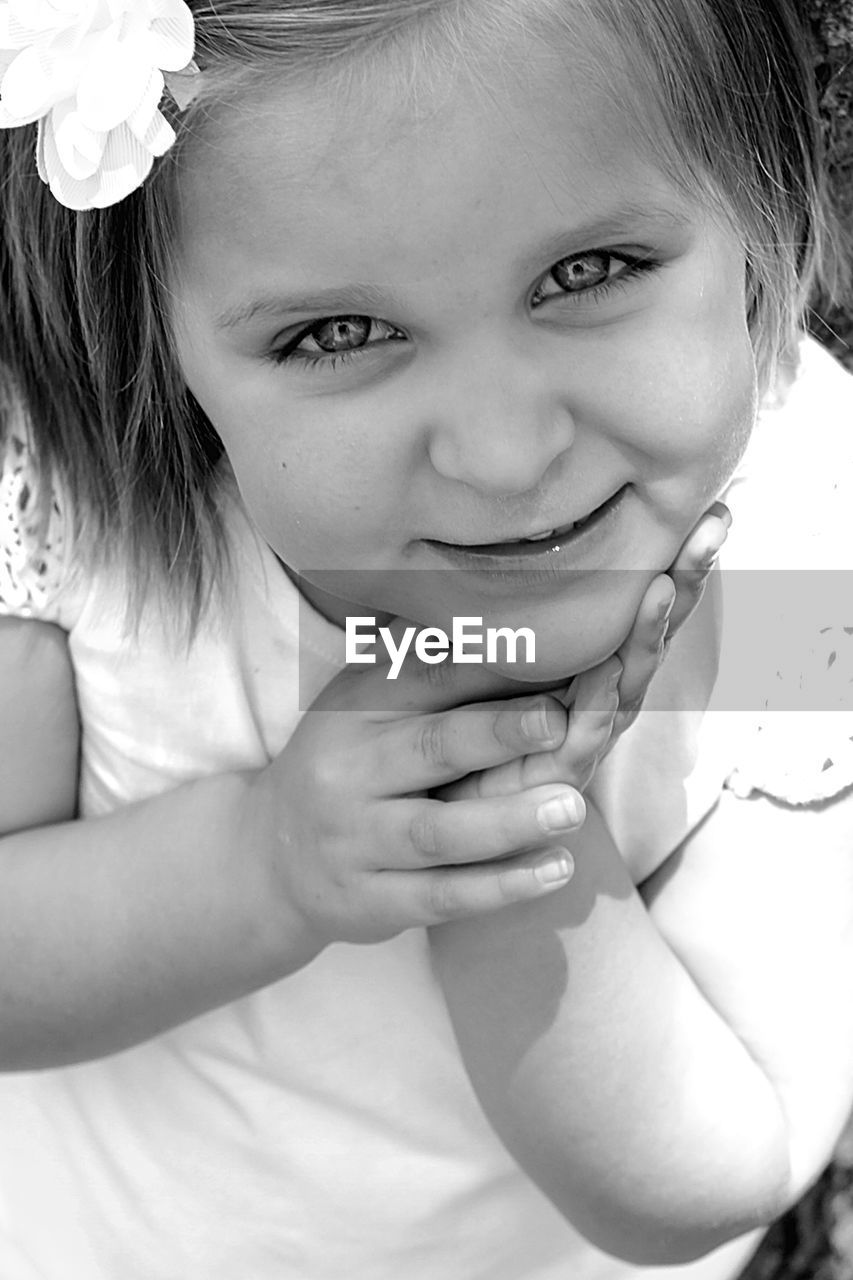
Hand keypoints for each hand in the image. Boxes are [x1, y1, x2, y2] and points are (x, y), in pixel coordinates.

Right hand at [250, 655, 583, 948]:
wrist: (270, 857)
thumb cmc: (343, 763)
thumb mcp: (362, 703)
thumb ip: (425, 668)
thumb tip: (511, 615)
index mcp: (359, 708)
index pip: (428, 677)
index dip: (493, 668)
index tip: (559, 658)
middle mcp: (352, 771)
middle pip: (433, 748)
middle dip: (501, 735)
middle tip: (563, 724)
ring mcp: (358, 841)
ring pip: (438, 833)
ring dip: (509, 821)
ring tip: (572, 807)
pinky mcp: (371, 902)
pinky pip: (441, 895)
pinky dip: (500, 886)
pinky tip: (554, 869)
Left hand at [440, 502, 730, 799]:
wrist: (431, 788)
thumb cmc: (455, 704)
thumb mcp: (470, 634)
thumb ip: (490, 594)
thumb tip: (483, 519)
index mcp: (594, 646)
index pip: (644, 593)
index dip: (676, 552)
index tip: (708, 505)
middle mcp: (605, 684)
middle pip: (657, 625)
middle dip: (687, 576)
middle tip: (714, 525)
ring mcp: (591, 727)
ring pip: (633, 675)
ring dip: (649, 629)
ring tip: (662, 586)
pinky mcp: (562, 772)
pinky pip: (587, 733)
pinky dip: (599, 702)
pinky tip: (608, 669)